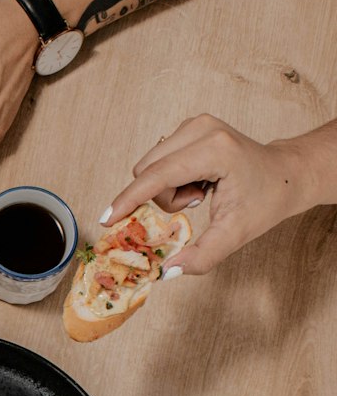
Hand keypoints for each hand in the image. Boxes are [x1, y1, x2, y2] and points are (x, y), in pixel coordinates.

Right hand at [103, 114, 310, 275]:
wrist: (288, 173)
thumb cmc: (267, 199)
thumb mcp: (237, 233)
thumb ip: (203, 255)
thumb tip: (168, 272)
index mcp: (215, 150)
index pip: (158, 176)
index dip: (129, 200)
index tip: (107, 219)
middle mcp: (200, 128)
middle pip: (148, 171)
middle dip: (162, 198)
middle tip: (196, 204)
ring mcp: (194, 124)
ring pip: (149, 166)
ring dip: (167, 189)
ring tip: (201, 193)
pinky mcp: (189, 127)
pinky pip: (158, 160)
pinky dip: (171, 179)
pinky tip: (199, 181)